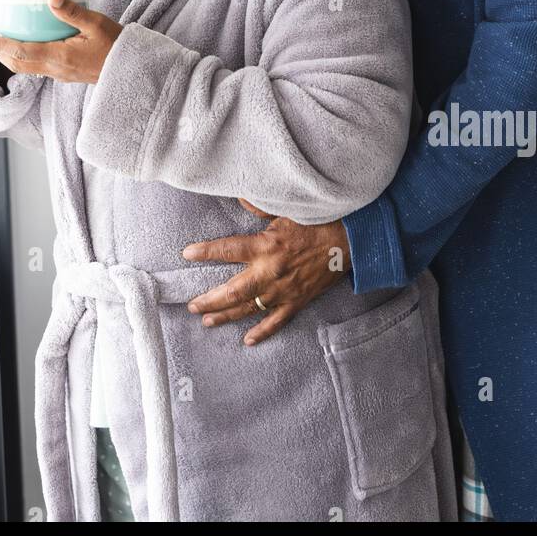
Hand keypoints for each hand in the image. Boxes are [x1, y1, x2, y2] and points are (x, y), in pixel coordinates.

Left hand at [0, 0, 122, 83]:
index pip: (22, 53)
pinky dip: (22, 58)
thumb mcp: (97, 23)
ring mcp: (59, 74)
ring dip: (8, 56)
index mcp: (61, 56)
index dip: (0, 45)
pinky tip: (23, 45)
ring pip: (25, 68)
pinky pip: (35, 67)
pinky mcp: (63, 73)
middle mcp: (56, 69)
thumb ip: (73, 12)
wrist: (130, 68)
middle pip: (18, 63)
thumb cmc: (115, 44)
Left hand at [182, 201, 351, 343]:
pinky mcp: (297, 301)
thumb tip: (240, 195)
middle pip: (231, 290)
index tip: (187, 254)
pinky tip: (247, 340)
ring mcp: (283, 291)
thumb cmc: (317, 221)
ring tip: (207, 321)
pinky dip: (261, 332)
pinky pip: (276, 322)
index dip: (205, 252)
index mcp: (265, 246)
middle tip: (192, 305)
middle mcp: (270, 272)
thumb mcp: (286, 209)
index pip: (227, 250)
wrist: (349, 242)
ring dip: (225, 316)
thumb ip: (260, 206)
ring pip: (248, 308)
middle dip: (209, 299)